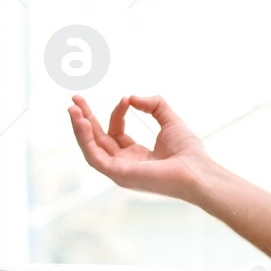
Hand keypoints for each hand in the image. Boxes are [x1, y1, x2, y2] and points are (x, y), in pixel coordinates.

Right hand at [67, 94, 214, 203]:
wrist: (197, 170)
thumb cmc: (188, 152)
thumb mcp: (170, 120)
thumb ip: (153, 105)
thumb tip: (132, 96)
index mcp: (136, 155)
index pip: (116, 132)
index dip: (117, 113)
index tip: (126, 98)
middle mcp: (125, 164)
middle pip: (98, 140)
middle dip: (85, 119)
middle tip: (74, 99)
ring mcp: (119, 171)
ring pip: (91, 148)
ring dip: (80, 128)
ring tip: (72, 108)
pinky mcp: (118, 174)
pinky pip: (94, 156)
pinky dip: (85, 139)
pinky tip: (82, 122)